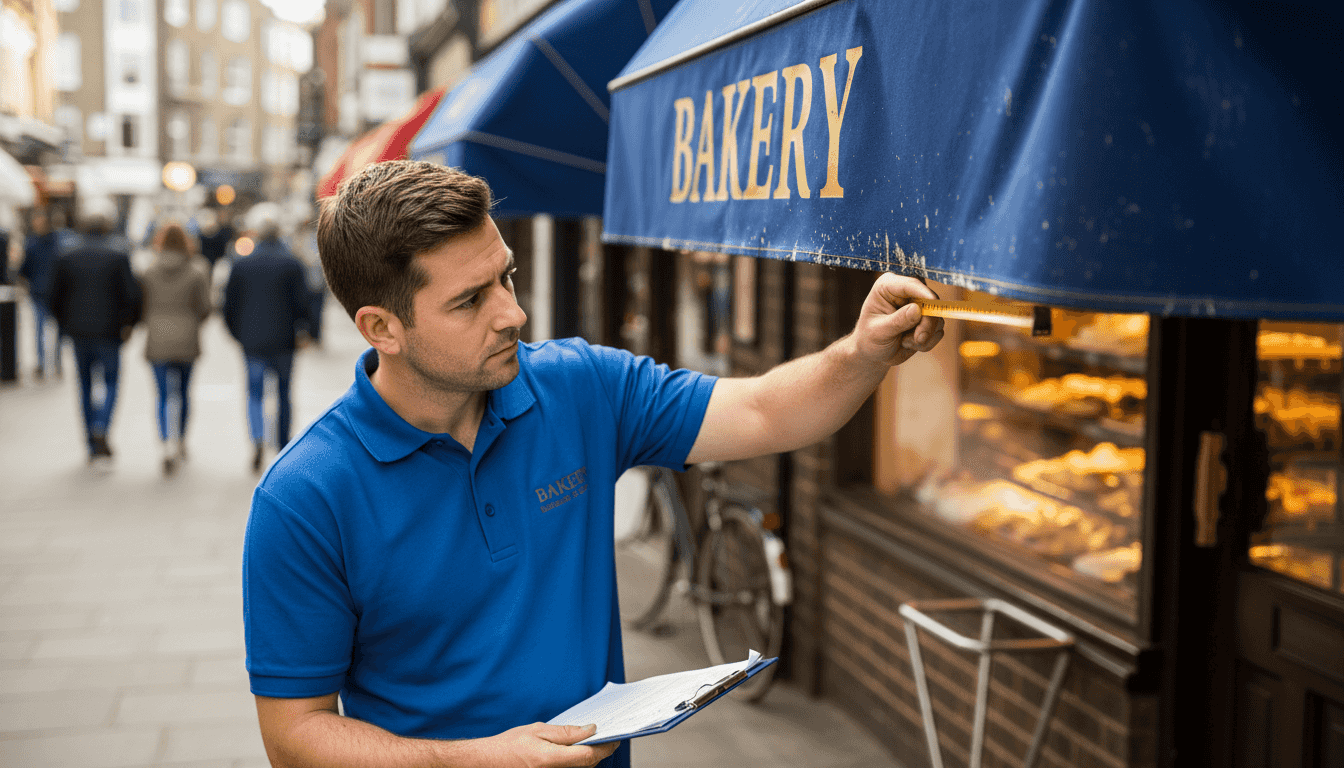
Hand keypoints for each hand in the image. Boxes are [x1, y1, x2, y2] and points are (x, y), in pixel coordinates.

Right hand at [489, 722, 617, 767]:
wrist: (489, 763)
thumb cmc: (510, 745)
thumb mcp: (537, 730)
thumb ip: (566, 732)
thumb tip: (590, 729)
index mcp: (549, 759)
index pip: (587, 756)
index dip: (605, 747)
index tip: (615, 737)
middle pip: (588, 764)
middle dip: (601, 751)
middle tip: (610, 736)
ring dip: (591, 756)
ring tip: (597, 740)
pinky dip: (579, 761)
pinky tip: (580, 750)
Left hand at [852, 273, 944, 366]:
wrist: (873, 354)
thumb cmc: (869, 339)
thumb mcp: (879, 332)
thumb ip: (898, 321)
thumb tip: (917, 310)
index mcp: (888, 286)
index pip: (911, 284)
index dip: (924, 293)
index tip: (932, 302)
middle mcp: (906, 292)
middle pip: (930, 301)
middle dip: (927, 323)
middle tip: (918, 339)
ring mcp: (919, 306)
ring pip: (937, 318)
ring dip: (924, 335)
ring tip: (904, 342)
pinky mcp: (928, 320)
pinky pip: (938, 330)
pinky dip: (926, 342)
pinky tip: (909, 343)